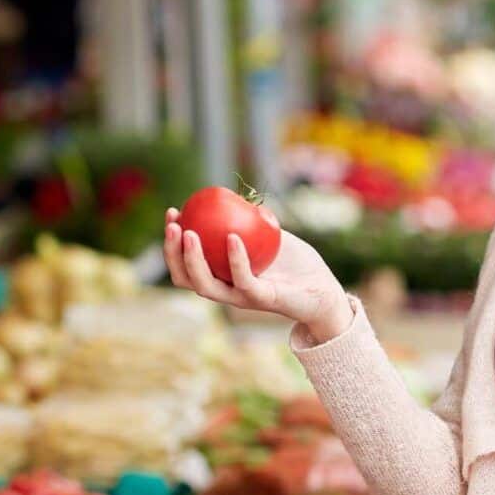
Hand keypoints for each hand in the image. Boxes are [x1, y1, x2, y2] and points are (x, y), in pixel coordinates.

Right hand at [163, 208, 350, 336]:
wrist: (323, 288)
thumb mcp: (268, 234)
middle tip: (173, 223)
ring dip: (193, 260)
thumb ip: (248, 221)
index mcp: (221, 277)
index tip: (174, 212)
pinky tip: (232, 237)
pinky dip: (236, 259)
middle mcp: (226, 290)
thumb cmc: (295, 262)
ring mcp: (242, 297)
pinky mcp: (263, 299)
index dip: (172, 241)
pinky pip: (243, 280)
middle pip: (185, 278)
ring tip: (190, 232)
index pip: (186, 263)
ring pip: (206, 286)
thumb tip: (228, 195)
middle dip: (171, 252)